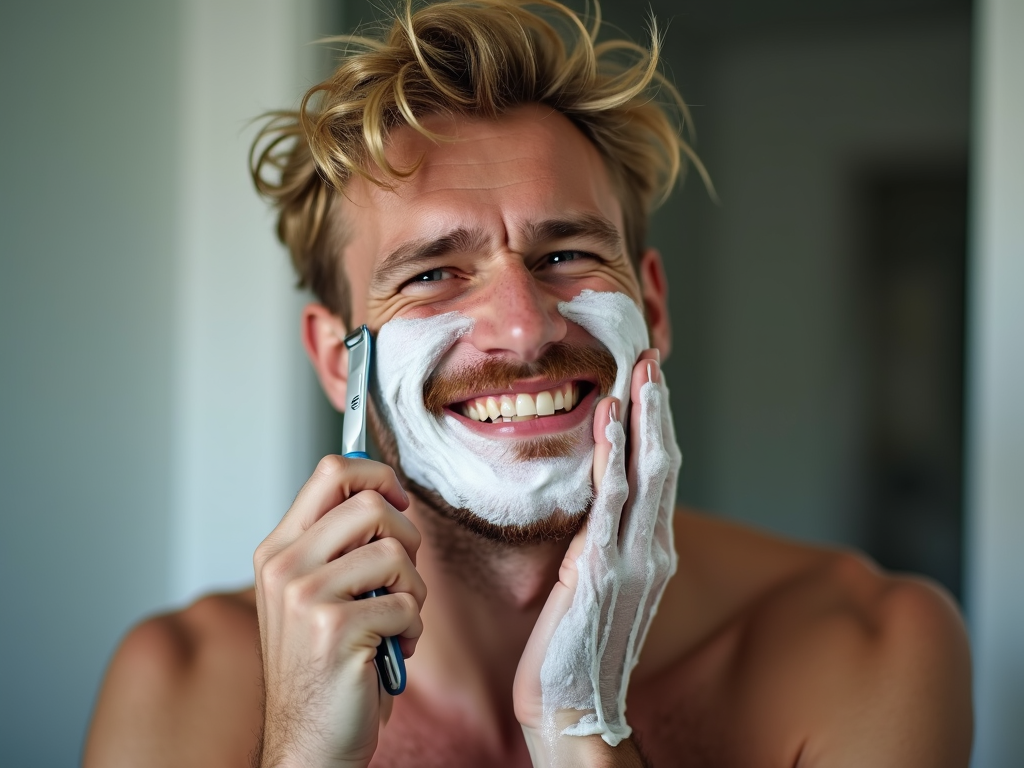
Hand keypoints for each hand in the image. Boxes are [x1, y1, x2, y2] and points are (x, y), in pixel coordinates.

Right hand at [253, 456, 425, 767]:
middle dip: (407, 537)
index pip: (331, 471)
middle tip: (401, 577)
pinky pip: (407, 604)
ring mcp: (304, 596)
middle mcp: (284, 566)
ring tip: (394, 620)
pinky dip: (412, 630)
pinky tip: (389, 652)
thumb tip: (387, 493)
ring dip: (413, 591)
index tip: (399, 502)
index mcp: (279, 550)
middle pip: (371, 502)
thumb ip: (340, 544)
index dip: (378, 475)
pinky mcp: (334, 629)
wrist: (308, 744)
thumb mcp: (317, 592)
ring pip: (395, 553)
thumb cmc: (324, 667)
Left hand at [514, 351, 679, 762]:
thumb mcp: (603, 586)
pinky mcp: (603, 569)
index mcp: (652, 552)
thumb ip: (608, 543)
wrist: (572, 704)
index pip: (660, 476)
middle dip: (658, 409)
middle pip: (664, 464)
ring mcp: (634, 559)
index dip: (657, 426)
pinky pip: (611, 500)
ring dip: (644, 418)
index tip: (650, 383)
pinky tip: (609, 418)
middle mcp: (653, 550)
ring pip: (647, 473)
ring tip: (640, 372)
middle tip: (651, 360)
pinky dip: (613, 453)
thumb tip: (601, 507)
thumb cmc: (578, 646)